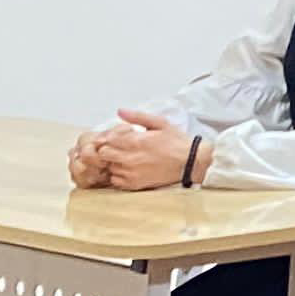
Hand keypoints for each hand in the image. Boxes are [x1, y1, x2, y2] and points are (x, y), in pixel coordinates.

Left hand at [70, 110, 201, 190]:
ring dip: (113, 163)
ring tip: (126, 159)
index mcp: (135, 141)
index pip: (107, 140)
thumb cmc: (176, 142)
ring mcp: (131, 173)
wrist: (191, 163)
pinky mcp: (134, 184)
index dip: (109, 138)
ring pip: (109, 167)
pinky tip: (129, 170)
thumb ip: (138, 116)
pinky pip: (115, 180)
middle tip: (119, 148)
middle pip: (103, 154)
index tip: (117, 138)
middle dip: (108, 150)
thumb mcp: (160, 123)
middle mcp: (130, 158)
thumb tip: (120, 111)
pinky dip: (118, 175)